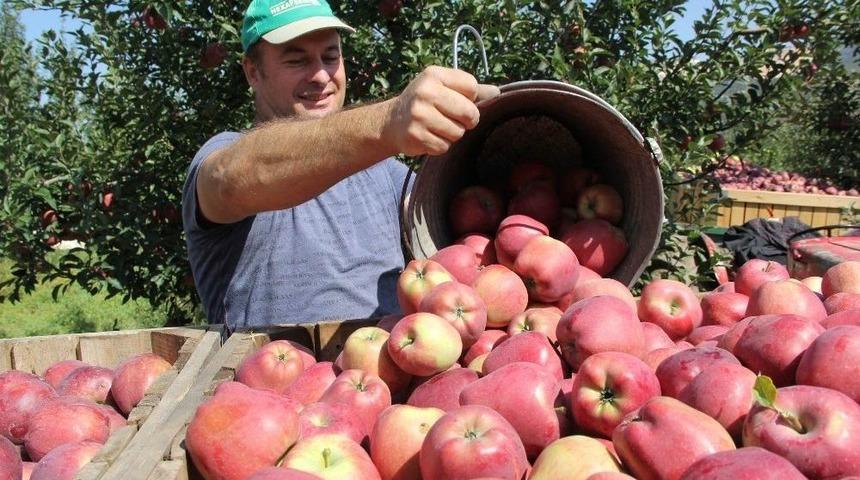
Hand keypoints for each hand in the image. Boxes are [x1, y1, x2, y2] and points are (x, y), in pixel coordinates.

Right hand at [383, 66, 499, 155]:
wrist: (391, 122)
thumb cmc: (424, 102)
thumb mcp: (443, 87)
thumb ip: (469, 90)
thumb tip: (497, 92)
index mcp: (434, 75)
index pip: (472, 87)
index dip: (471, 98)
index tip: (459, 102)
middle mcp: (425, 92)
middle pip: (469, 113)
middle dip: (467, 120)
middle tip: (454, 119)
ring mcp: (419, 115)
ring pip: (458, 132)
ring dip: (452, 134)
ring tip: (438, 127)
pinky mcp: (416, 135)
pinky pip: (444, 146)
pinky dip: (440, 145)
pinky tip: (429, 137)